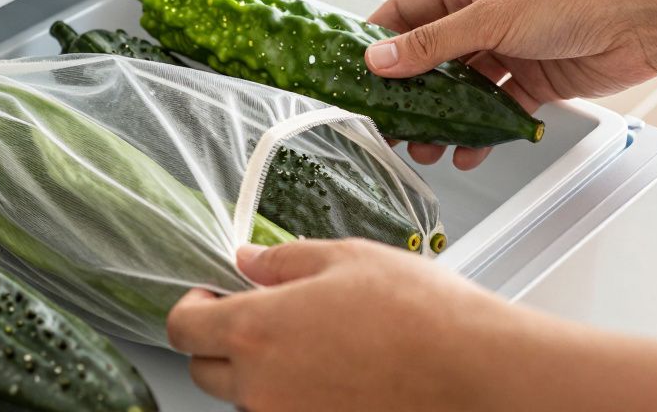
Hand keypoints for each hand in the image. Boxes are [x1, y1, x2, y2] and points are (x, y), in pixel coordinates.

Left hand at [167, 239, 656, 411]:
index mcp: (255, 330)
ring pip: (245, 397)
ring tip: (310, 341)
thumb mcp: (345, 258)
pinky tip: (332, 369)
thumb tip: (246, 262)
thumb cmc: (418, 311)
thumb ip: (282, 261)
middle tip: (257, 316)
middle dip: (219, 341)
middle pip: (203, 370)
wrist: (474, 370)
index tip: (207, 294)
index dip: (188, 307)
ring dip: (258, 371)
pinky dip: (293, 394)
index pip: (181, 328)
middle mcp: (260, 386)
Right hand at [364, 0, 656, 168]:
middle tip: (386, 122)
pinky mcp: (532, 82)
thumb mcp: (491, 18)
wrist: (645, 21)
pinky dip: (479, 132)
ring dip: (440, 118)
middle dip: (407, 92)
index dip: (377, 39)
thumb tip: (379, 59)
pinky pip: (493, 111)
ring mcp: (507, 51)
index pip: (405, 11)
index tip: (354, 71)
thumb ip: (432, 44)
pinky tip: (467, 151)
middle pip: (429, 57)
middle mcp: (483, 16)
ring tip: (423, 146)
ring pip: (459, 89)